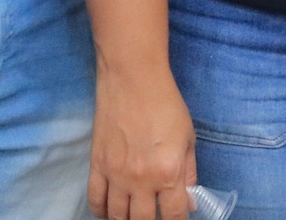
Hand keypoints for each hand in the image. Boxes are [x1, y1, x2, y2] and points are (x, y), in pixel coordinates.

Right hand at [89, 64, 197, 219]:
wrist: (133, 79)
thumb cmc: (166, 104)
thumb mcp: (188, 138)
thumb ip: (189, 173)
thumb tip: (190, 203)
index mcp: (169, 173)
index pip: (175, 215)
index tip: (177, 218)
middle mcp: (141, 180)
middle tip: (154, 215)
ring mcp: (116, 175)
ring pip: (117, 216)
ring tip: (133, 214)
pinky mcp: (97, 165)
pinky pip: (95, 200)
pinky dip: (101, 211)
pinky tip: (109, 210)